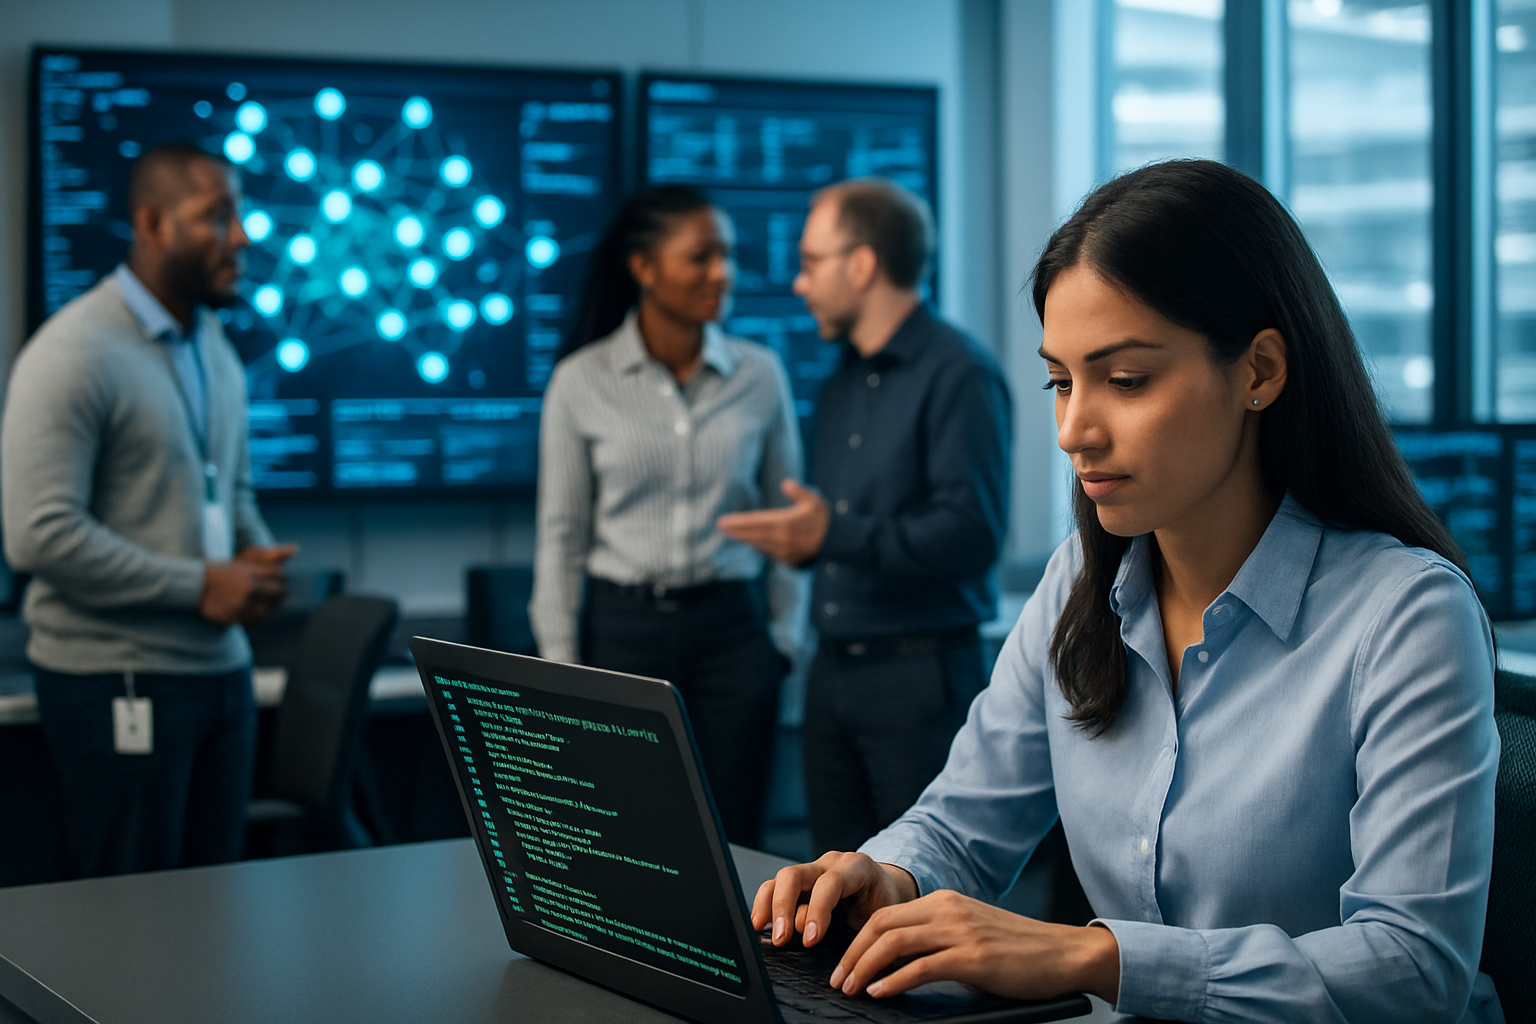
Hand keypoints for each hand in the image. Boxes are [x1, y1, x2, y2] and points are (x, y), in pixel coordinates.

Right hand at [199, 543, 296, 625]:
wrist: (192, 585)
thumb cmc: (213, 573)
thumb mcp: (235, 565)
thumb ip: (254, 570)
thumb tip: (273, 569)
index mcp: (250, 571)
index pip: (278, 574)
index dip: (281, 579)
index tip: (280, 582)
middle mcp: (250, 586)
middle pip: (278, 591)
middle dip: (280, 594)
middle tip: (279, 597)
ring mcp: (244, 601)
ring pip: (268, 609)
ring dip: (268, 609)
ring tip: (266, 609)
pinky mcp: (235, 614)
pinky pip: (252, 621)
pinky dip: (255, 621)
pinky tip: (254, 620)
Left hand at [716, 479, 830, 565]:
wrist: (838, 542)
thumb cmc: (825, 519)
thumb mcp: (814, 501)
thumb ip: (799, 492)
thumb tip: (785, 483)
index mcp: (784, 523)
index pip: (755, 522)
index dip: (738, 522)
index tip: (724, 521)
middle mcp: (781, 539)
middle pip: (753, 534)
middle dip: (736, 530)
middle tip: (721, 527)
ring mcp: (784, 551)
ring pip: (759, 544)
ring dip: (746, 539)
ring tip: (733, 534)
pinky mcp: (788, 560)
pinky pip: (769, 552)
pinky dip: (759, 546)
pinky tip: (752, 542)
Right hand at [751, 851, 918, 949]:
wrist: (887, 890)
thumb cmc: (886, 906)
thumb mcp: (882, 917)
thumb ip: (861, 931)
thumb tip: (837, 955)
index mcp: (857, 867)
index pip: (830, 883)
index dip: (817, 911)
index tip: (809, 940)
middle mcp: (830, 863)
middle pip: (795, 874)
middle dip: (783, 907)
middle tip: (781, 939)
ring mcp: (813, 869)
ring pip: (780, 879)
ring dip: (769, 907)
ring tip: (762, 932)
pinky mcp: (801, 882)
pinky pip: (776, 888)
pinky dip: (766, 906)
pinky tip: (761, 925)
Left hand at [827, 889, 1120, 1004]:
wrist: (1063, 954)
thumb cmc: (1017, 951)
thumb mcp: (970, 934)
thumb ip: (936, 941)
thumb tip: (895, 966)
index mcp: (944, 901)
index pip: (885, 914)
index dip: (857, 939)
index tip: (843, 963)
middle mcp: (948, 909)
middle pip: (881, 924)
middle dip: (852, 953)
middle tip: (837, 979)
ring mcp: (960, 931)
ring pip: (895, 942)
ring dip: (865, 966)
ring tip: (850, 987)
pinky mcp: (973, 957)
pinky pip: (921, 967)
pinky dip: (894, 980)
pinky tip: (880, 992)